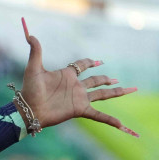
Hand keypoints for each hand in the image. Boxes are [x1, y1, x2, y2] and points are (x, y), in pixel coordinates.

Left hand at [19, 18, 138, 135]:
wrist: (29, 110)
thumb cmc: (30, 90)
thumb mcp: (33, 68)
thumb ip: (36, 51)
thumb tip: (30, 35)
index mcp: (67, 75)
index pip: (82, 66)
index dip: (90, 62)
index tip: (98, 62)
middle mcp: (76, 87)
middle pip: (95, 80)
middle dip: (105, 79)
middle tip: (114, 79)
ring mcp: (79, 98)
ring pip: (102, 94)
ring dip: (116, 92)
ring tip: (129, 90)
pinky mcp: (80, 110)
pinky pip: (98, 115)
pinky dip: (109, 120)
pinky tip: (120, 124)